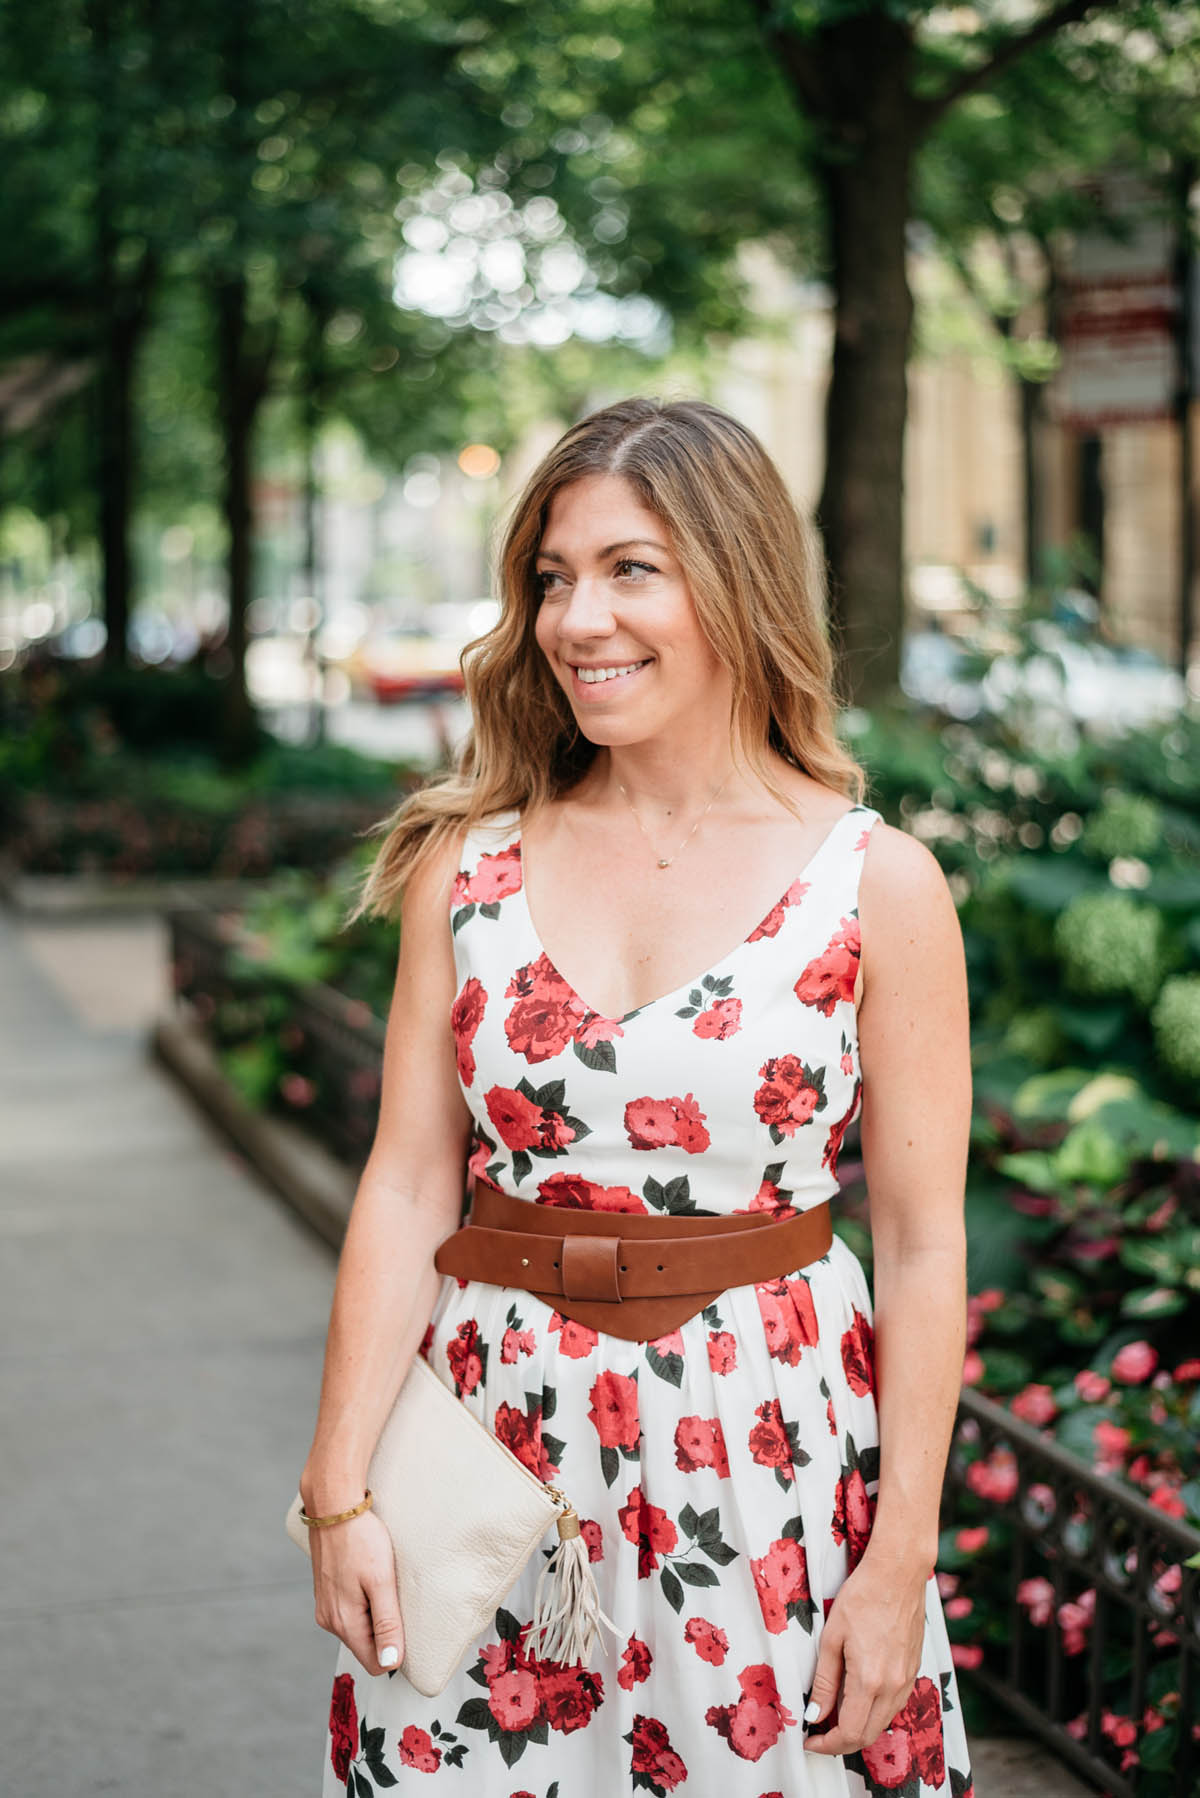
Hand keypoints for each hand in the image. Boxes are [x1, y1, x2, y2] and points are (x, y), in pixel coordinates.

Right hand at [310, 1507, 404, 1676]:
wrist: (334, 1507)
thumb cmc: (360, 1539)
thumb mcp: (381, 1581)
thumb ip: (387, 1623)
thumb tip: (391, 1663)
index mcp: (344, 1622)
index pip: (375, 1664)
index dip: (396, 1651)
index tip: (407, 1624)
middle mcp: (329, 1620)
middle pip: (366, 1646)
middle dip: (385, 1630)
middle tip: (396, 1597)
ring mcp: (325, 1606)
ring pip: (358, 1628)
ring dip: (374, 1613)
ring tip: (382, 1583)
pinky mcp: (325, 1592)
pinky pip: (349, 1611)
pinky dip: (363, 1601)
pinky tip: (369, 1578)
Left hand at [804, 1553, 926, 1756]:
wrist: (898, 1574)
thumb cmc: (862, 1597)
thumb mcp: (832, 1637)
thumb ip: (824, 1681)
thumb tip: (815, 1715)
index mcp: (869, 1681)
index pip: (849, 1733)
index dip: (826, 1745)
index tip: (809, 1741)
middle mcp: (893, 1688)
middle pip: (867, 1735)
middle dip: (840, 1743)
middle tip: (818, 1733)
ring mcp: (906, 1681)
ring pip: (881, 1723)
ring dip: (858, 1729)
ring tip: (833, 1716)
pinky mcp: (913, 1672)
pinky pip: (893, 1706)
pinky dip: (873, 1713)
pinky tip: (857, 1698)